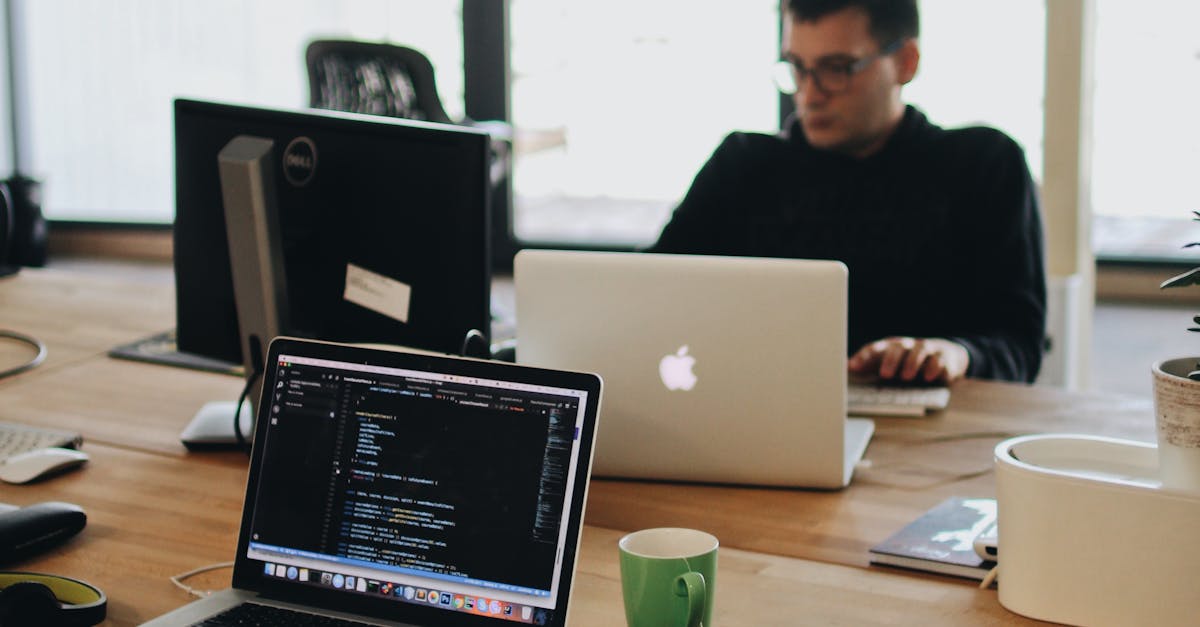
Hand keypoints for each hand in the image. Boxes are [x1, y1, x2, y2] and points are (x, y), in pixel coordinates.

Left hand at [847, 337, 969, 384]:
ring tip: (907, 377)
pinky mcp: (944, 356)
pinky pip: (940, 359)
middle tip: (885, 374)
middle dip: (890, 360)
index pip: (875, 348)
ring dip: (912, 363)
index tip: (851, 367)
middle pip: (898, 347)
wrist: (945, 355)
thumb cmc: (909, 362)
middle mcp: (908, 346)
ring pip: (920, 350)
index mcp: (891, 347)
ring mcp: (927, 349)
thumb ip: (869, 366)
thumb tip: (844, 367)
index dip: (863, 357)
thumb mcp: (889, 363)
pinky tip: (929, 377)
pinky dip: (935, 367)